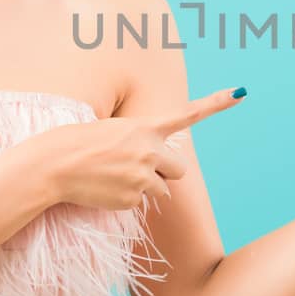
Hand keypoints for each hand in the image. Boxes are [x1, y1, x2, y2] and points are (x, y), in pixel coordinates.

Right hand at [7, 87, 246, 213]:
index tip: (241, 92)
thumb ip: (139, 144)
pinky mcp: (132, 198)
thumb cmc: (78, 144)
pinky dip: (125, 199)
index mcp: (144, 126)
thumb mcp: (112, 132)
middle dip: (166, 173)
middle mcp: (150, 150)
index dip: (217, 103)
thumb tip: (158, 178)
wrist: (53, 165)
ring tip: (113, 178)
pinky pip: (138, 204)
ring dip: (145, 188)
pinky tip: (104, 189)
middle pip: (179, 169)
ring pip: (161, 191)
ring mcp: (142, 176)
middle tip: (139, 170)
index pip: (188, 115)